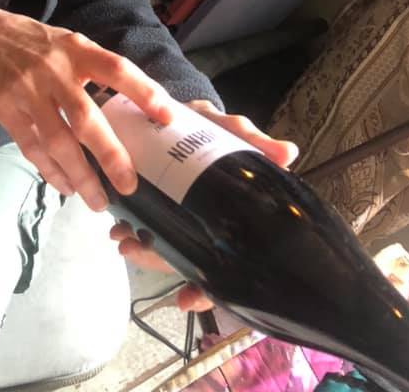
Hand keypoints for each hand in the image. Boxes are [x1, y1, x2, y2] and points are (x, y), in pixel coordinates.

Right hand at [0, 0, 172, 210]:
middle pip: (85, 117)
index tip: (168, 117)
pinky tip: (65, 187)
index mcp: (77, 49)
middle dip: (109, 154)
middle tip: (129, 184)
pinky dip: (49, 170)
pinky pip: (29, 146)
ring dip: (79, 175)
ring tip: (98, 201)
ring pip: (56, 140)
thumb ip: (93, 68)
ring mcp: (27, 90)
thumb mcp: (67, 42)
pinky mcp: (4, 107)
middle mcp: (54, 69)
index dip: (144, 91)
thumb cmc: (32, 42)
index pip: (116, 69)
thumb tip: (133, 105)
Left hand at [110, 100, 299, 311]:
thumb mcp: (229, 129)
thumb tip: (289, 153)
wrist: (178, 108)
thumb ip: (252, 140)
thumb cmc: (211, 126)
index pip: (227, 268)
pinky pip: (146, 223)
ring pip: (165, 245)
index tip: (186, 301)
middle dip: (159, 258)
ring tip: (121, 237)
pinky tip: (118, 223)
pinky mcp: (158, 200)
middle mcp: (207, 224)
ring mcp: (181, 213)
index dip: (208, 290)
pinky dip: (132, 225)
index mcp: (232, 215)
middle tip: (132, 248)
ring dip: (142, 245)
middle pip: (187, 258)